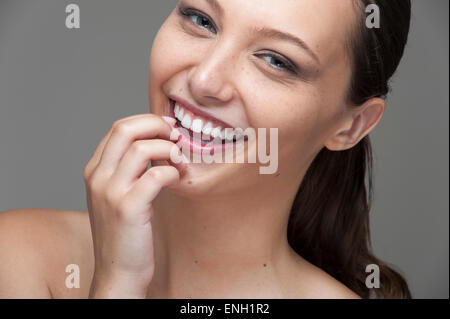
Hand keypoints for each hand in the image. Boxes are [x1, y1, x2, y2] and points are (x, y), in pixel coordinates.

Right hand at [83, 114, 179, 297]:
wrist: (118, 272)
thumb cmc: (125, 232)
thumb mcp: (116, 195)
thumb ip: (127, 169)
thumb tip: (156, 141)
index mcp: (94, 170)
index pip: (118, 128)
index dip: (147, 121)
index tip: (168, 128)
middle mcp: (97, 177)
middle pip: (125, 129)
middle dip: (157, 125)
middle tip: (176, 136)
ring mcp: (110, 193)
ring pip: (141, 148)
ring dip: (168, 149)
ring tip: (179, 161)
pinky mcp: (128, 209)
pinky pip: (156, 175)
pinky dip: (172, 172)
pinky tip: (177, 179)